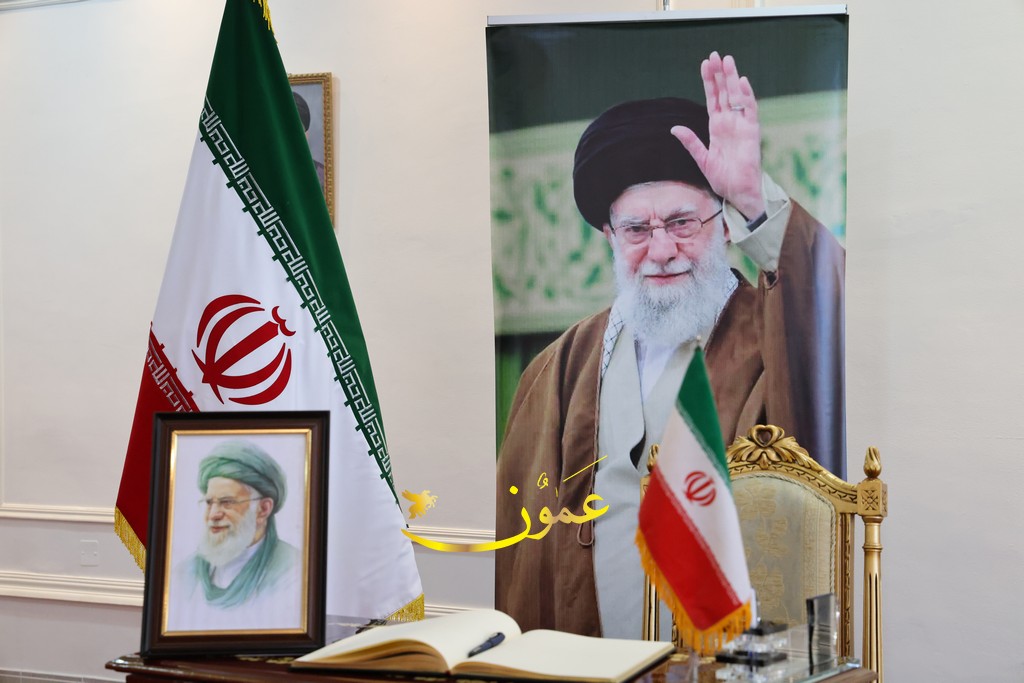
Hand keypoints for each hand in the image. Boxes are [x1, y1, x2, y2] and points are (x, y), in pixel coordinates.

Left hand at [670, 51, 764, 219]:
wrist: (738, 193)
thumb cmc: (723, 179)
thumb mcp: (702, 159)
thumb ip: (691, 143)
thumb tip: (674, 129)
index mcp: (717, 127)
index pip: (713, 99)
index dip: (709, 81)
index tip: (704, 64)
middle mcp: (730, 123)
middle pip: (724, 93)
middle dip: (720, 74)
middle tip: (715, 54)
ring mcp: (742, 125)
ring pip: (736, 97)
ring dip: (732, 79)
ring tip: (728, 61)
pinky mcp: (752, 132)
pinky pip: (750, 110)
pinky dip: (746, 96)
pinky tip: (741, 82)